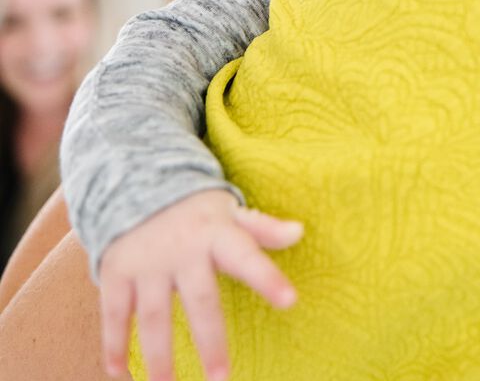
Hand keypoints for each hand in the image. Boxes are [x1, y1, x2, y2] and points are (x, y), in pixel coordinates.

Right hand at [98, 189, 302, 380]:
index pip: (247, 256)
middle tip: (221, 379)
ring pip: (154, 315)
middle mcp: (183, 249)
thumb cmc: (199, 212)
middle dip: (210, 340)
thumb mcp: (231, 213)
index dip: (267, 278)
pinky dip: (114, 344)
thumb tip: (300, 231)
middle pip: (200, 300)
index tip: (291, 301)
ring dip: (159, 355)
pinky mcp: (118, 271)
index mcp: (217, 234)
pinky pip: (115, 312)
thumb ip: (263, 228)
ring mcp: (148, 262)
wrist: (139, 184)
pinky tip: (119, 373)